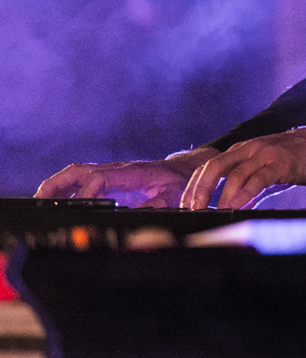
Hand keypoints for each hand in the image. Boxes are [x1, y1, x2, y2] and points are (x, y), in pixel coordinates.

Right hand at [35, 147, 219, 206]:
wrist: (186, 169)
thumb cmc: (180, 181)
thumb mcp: (175, 194)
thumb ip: (159, 205)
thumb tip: (140, 216)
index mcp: (131, 173)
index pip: (100, 178)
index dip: (86, 191)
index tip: (77, 206)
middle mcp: (117, 169)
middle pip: (80, 171)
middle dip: (58, 184)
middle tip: (40, 199)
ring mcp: (111, 171)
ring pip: (77, 173)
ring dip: (56, 185)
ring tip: (38, 200)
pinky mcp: (108, 177)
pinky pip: (81, 178)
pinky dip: (64, 187)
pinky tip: (54, 200)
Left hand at [180, 121, 305, 209]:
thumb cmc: (296, 158)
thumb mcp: (266, 169)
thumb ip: (249, 186)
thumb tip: (232, 207)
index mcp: (242, 150)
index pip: (208, 166)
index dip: (194, 186)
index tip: (186, 205)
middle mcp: (249, 149)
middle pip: (214, 167)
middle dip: (199, 190)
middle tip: (192, 209)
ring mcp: (264, 154)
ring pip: (235, 174)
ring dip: (222, 196)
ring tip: (214, 212)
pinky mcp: (281, 163)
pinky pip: (258, 179)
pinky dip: (246, 194)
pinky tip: (238, 206)